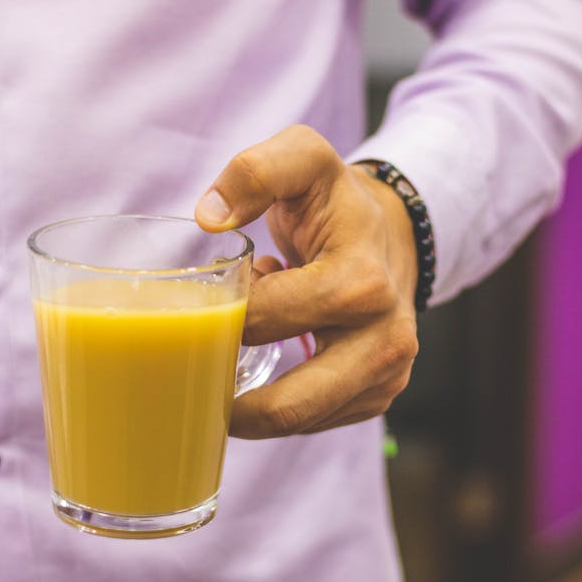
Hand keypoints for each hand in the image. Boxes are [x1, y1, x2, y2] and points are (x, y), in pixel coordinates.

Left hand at [195, 125, 419, 438]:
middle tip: (189, 372)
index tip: (200, 304)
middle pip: (289, 403)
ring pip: (300, 422)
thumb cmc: (336, 200)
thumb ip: (256, 171)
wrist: (392, 231)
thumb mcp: (304, 159)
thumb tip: (209, 218)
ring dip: (253, 406)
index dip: (218, 316)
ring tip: (228, 363)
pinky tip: (269, 367)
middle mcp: (385, 338)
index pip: (264, 322)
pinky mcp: (380, 394)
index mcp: (361, 281)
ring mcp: (387, 374)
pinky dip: (281, 407)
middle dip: (229, 394)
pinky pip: (316, 422)